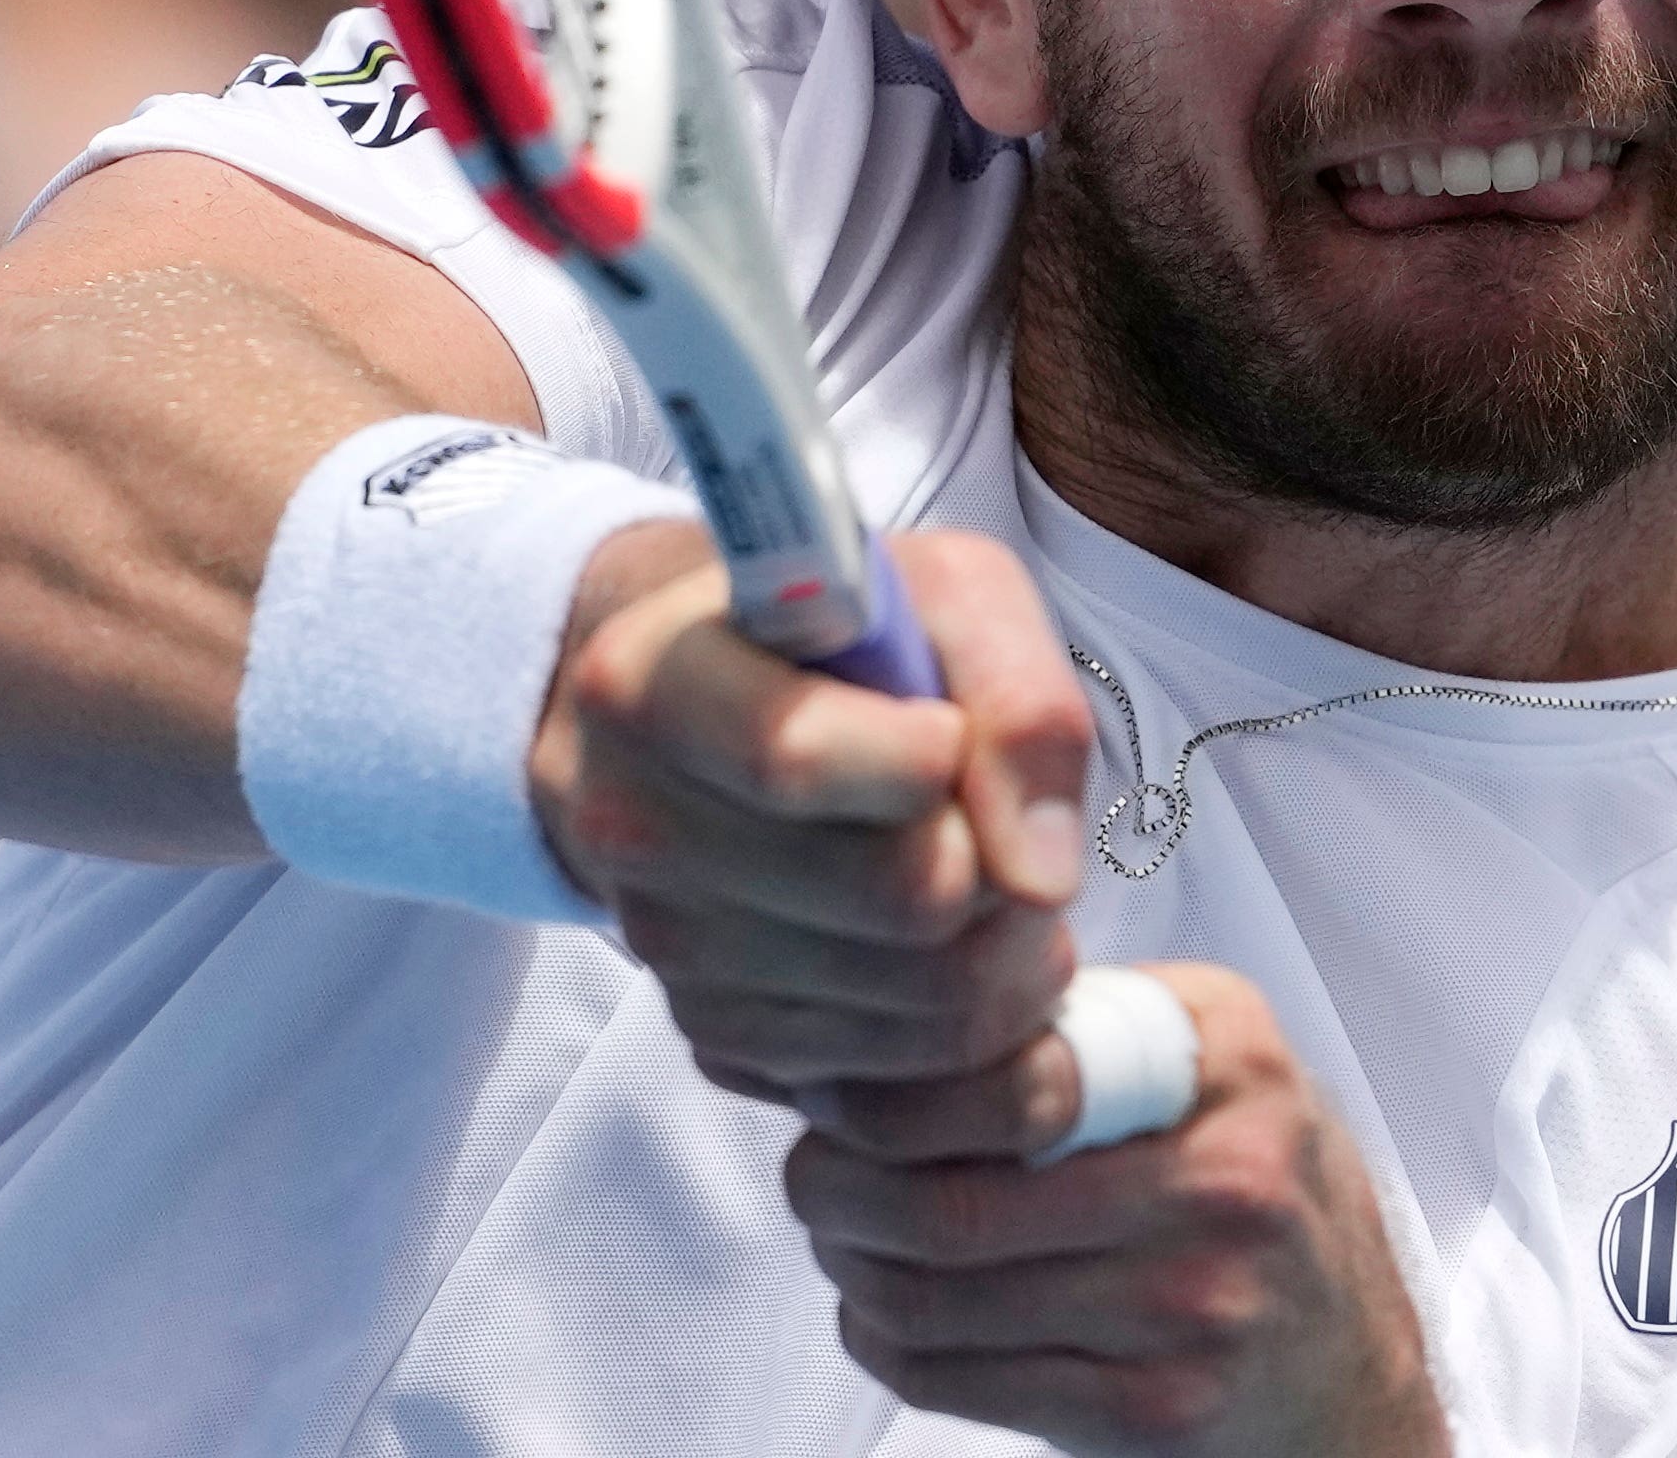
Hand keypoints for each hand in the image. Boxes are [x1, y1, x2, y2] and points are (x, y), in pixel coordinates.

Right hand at [531, 527, 1090, 1104]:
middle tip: (1016, 829)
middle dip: (1006, 870)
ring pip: (918, 1007)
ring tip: (1001, 883)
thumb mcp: (946, 594)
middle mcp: (634, 828)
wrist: (721, 708)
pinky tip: (964, 955)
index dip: (932, 759)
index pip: (799, 761)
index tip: (950, 728)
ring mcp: (667, 952)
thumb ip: (1017, 701)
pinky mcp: (716, 1040)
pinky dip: (969, 1033)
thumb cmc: (842, 636)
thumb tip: (1042, 876)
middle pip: (897, 901)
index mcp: (652, 685)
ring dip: (1007, 955)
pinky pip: (894, 1082)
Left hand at [785, 964, 1448, 1457]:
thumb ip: (1091, 1018)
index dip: (889, 1089)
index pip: (1012, 1072)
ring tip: (838, 1237)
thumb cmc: (1251, 1186)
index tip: (833, 1089)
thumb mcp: (1211, 1059)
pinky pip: (962, 1381)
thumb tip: (901, 1003)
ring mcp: (1193, 1307)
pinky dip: (888, 1344)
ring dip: (851, 1268)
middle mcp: (1223, 1181)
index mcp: (1225, 1060)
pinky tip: (881, 1310)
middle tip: (810, 1173)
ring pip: (939, 1299)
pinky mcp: (1156, 1410)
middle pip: (952, 1203)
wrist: (1349, 1365)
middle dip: (836, 1191)